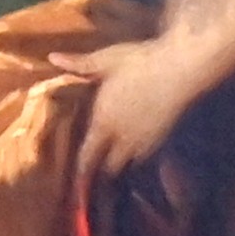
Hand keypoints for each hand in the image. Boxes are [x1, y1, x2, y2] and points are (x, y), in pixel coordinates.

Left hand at [78, 0, 234, 176]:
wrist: (182, 69)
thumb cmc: (140, 63)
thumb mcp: (106, 60)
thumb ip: (79, 64)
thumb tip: (52, 58)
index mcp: (104, 122)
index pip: (88, 154)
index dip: (81, 168)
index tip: (75, 178)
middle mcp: (123, 137)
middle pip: (109, 166)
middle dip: (100, 170)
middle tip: (92, 173)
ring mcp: (145, 140)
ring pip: (127, 163)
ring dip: (119, 164)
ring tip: (112, 165)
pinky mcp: (162, 137)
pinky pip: (144, 156)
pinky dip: (136, 157)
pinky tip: (135, 148)